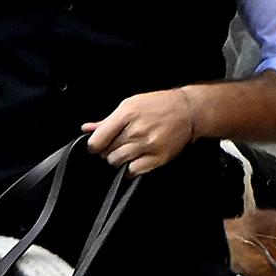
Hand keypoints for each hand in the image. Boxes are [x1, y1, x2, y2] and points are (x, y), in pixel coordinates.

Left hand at [83, 88, 198, 174]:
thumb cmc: (159, 105)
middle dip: (108, 150)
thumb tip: (87, 129)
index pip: (97, 141)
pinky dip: (131, 169)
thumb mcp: (131, 104)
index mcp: (127, 114)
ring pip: (117, 162)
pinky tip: (136, 159)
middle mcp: (137, 130)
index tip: (98, 144)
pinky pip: (133, 171)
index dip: (94, 145)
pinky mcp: (158, 158)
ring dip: (119, 159)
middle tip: (118, 144)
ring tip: (128, 150)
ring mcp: (148, 145)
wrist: (188, 111)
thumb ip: (107, 120)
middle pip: (106, 152)